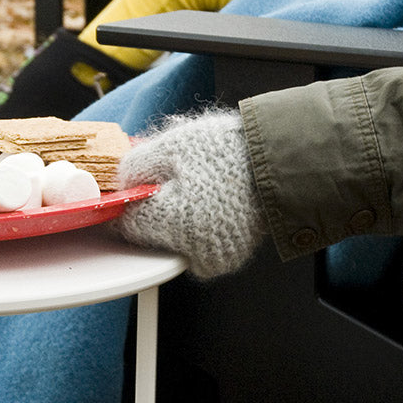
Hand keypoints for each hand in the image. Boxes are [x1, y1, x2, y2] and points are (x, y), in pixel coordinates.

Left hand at [114, 109, 266, 278]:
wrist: (280, 160)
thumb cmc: (229, 150)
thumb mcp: (174, 144)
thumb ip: (137, 165)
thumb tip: (121, 183)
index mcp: (175, 223)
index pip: (131, 225)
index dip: (131, 202)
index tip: (140, 188)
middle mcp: (195, 250)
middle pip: (154, 237)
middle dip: (156, 212)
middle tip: (176, 183)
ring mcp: (217, 258)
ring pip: (177, 245)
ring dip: (178, 224)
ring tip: (197, 192)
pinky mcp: (233, 257)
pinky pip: (203, 249)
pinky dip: (202, 230)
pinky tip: (213, 204)